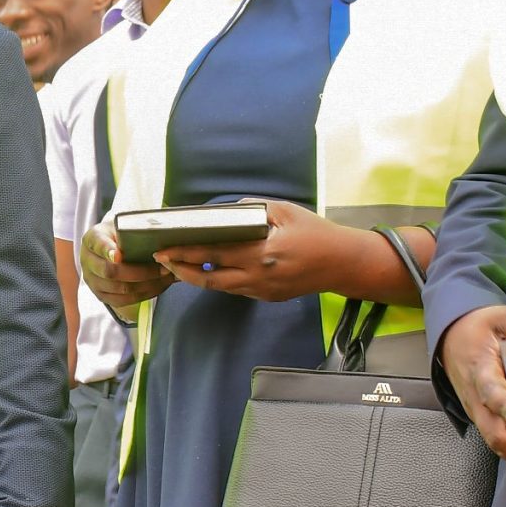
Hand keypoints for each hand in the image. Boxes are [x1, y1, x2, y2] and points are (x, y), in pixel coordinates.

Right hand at [79, 224, 171, 319]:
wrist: (109, 247)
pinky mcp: (101, 295)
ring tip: (166, 278)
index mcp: (91, 239)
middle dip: (141, 272)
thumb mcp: (120, 225)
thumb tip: (154, 237)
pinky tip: (158, 287)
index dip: (107, 251)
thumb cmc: (119, 234)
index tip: (119, 255)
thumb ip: (130, 230)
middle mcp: (87, 261)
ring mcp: (92, 281)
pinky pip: (123, 300)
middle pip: (111, 272)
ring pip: (120, 289)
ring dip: (147, 285)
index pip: (98, 245)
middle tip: (163, 268)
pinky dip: (144, 295)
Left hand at [155, 201, 369, 303]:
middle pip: (209, 277)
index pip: (213, 253)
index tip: (164, 249)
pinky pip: (236, 289)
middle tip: (163, 261)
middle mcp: (258, 276)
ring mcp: (262, 290)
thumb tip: (225, 211)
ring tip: (179, 265)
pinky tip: (208, 269)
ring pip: (220, 287)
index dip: (185, 253)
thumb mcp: (284, 211)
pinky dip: (219, 279)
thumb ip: (252, 209)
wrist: (343, 263)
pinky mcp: (267, 297)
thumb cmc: (315, 233)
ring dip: (197, 277)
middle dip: (182, 269)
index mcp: (260, 253)